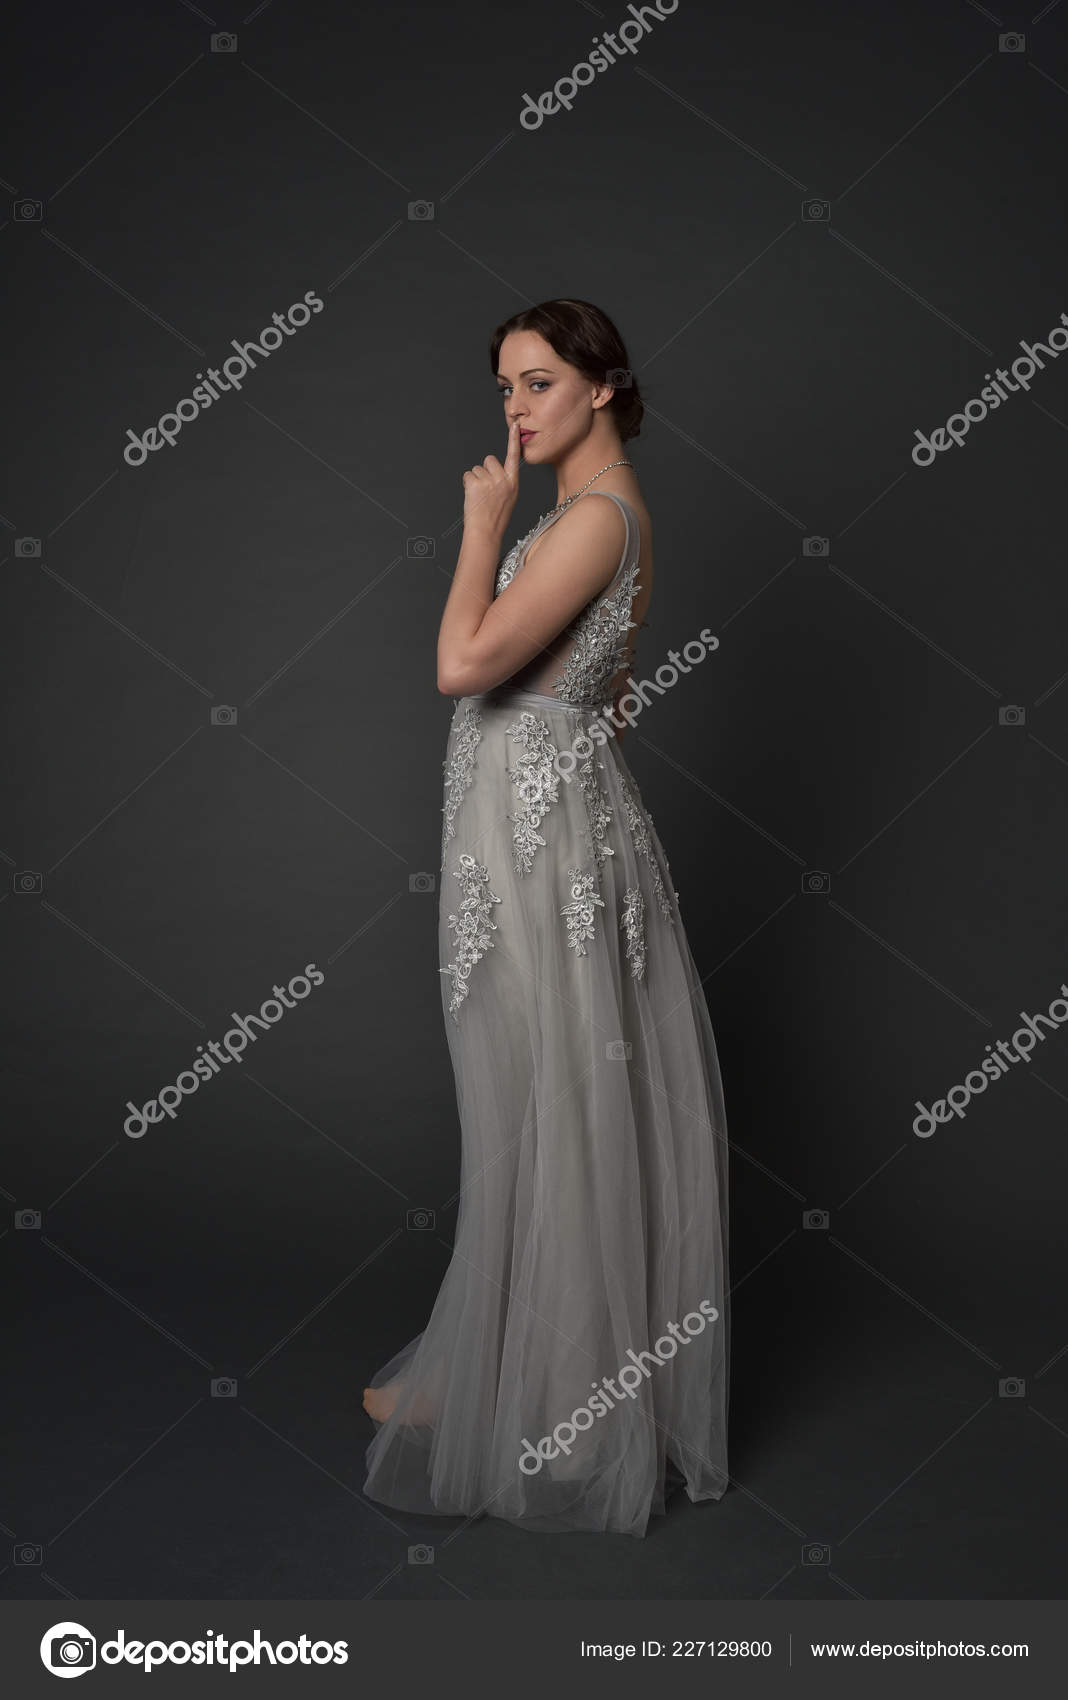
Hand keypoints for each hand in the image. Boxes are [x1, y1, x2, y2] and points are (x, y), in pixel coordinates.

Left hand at [462, 417, 520, 536]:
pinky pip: (467, 475)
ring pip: (477, 469)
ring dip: (475, 480)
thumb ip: (504, 481)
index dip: (513, 439)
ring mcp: (490, 481)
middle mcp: (503, 479)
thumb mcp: (508, 497)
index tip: (515, 424)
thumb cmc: (495, 517)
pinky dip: (467, 484)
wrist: (486, 532)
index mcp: (513, 482)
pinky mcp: (476, 483)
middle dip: (484, 470)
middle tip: (486, 490)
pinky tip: (473, 497)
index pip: (514, 456)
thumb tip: (494, 470)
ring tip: (480, 497)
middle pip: (489, 460)